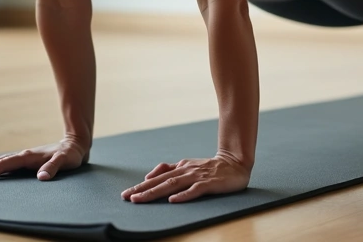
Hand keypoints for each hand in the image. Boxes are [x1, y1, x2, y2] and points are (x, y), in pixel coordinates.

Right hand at [0, 138, 88, 181]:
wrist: (76, 143)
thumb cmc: (71, 154)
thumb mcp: (65, 161)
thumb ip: (53, 168)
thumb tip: (41, 177)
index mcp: (27, 156)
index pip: (2, 165)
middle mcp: (21, 155)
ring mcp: (22, 157)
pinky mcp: (25, 160)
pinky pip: (3, 164)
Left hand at [121, 154, 250, 203]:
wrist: (236, 163)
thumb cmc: (211, 167)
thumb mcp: (188, 165)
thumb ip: (170, 169)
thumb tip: (149, 175)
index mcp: (181, 167)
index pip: (158, 178)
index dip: (141, 186)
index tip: (126, 194)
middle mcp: (187, 170)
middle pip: (161, 181)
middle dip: (142, 190)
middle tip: (126, 197)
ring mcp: (198, 177)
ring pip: (173, 184)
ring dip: (155, 191)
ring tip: (140, 199)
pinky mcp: (209, 183)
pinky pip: (195, 190)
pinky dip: (183, 195)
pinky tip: (172, 200)